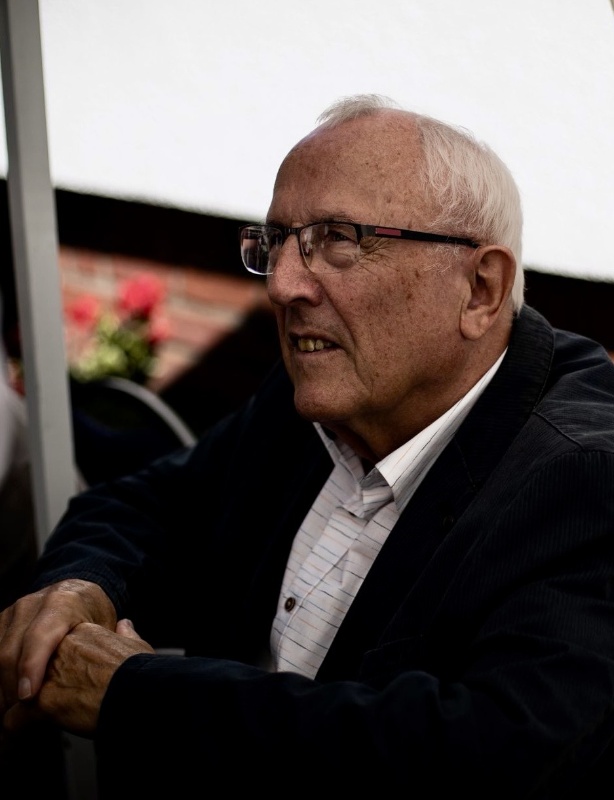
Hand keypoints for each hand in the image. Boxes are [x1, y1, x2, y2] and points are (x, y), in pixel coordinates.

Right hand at [0, 579, 116, 723]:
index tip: (28, 697)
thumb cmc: (93, 616)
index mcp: (64, 602)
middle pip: (12, 649)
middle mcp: (34, 603)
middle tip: (18, 716)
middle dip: (12, 688)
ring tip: (10, 711)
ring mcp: (14, 611)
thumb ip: (101, 651)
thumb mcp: (103, 627)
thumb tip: (104, 682)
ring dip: (2, 686)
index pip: (41, 635)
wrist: (78, 593)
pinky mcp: (3, 620)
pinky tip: (5, 697)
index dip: (32, 666)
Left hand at [2, 618, 153, 736]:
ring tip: (33, 716)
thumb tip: (124, 626)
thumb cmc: (139, 673)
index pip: (55, 647)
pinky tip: (25, 732)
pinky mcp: (41, 703)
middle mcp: (59, 649)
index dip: (58, 665)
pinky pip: (13, 719)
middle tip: (51, 696)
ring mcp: (47, 675)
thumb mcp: (135, 645)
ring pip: (19, 690)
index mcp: (80, 633)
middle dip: (38, 682)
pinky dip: (18, 728)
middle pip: (33, 667)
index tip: (67, 676)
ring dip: (26, 703)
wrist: (137, 692)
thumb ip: (125, 634)